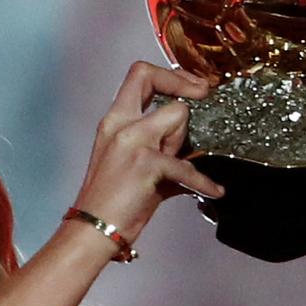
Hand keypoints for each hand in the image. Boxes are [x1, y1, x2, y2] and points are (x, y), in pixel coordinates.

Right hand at [70, 61, 223, 244]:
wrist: (93, 230)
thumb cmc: (111, 203)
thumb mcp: (130, 162)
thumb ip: (157, 145)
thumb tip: (191, 147)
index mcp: (114, 121)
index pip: (139, 74)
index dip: (169, 74)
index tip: (192, 87)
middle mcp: (120, 125)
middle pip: (155, 82)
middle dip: (183, 90)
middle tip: (204, 99)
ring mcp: (131, 142)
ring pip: (177, 115)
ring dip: (185, 141)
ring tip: (180, 168)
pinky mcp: (145, 164)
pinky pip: (187, 165)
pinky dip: (203, 182)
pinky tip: (212, 191)